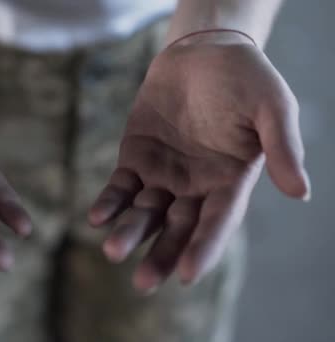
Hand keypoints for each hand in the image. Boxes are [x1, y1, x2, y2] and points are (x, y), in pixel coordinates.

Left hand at [88, 33, 309, 290]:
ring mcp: (163, 175)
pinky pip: (120, 186)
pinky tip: (97, 217)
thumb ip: (281, 147)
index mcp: (230, 182)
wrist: (202, 52)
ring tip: (113, 251)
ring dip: (129, 233)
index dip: (203, 248)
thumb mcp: (272, 107)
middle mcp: (195, 186)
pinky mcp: (136, 157)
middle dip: (161, 254)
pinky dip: (109, 202)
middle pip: (177, 229)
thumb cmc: (244, 79)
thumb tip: (301, 192)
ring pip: (145, 213)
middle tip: (144, 284)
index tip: (186, 274)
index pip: (217, 222)